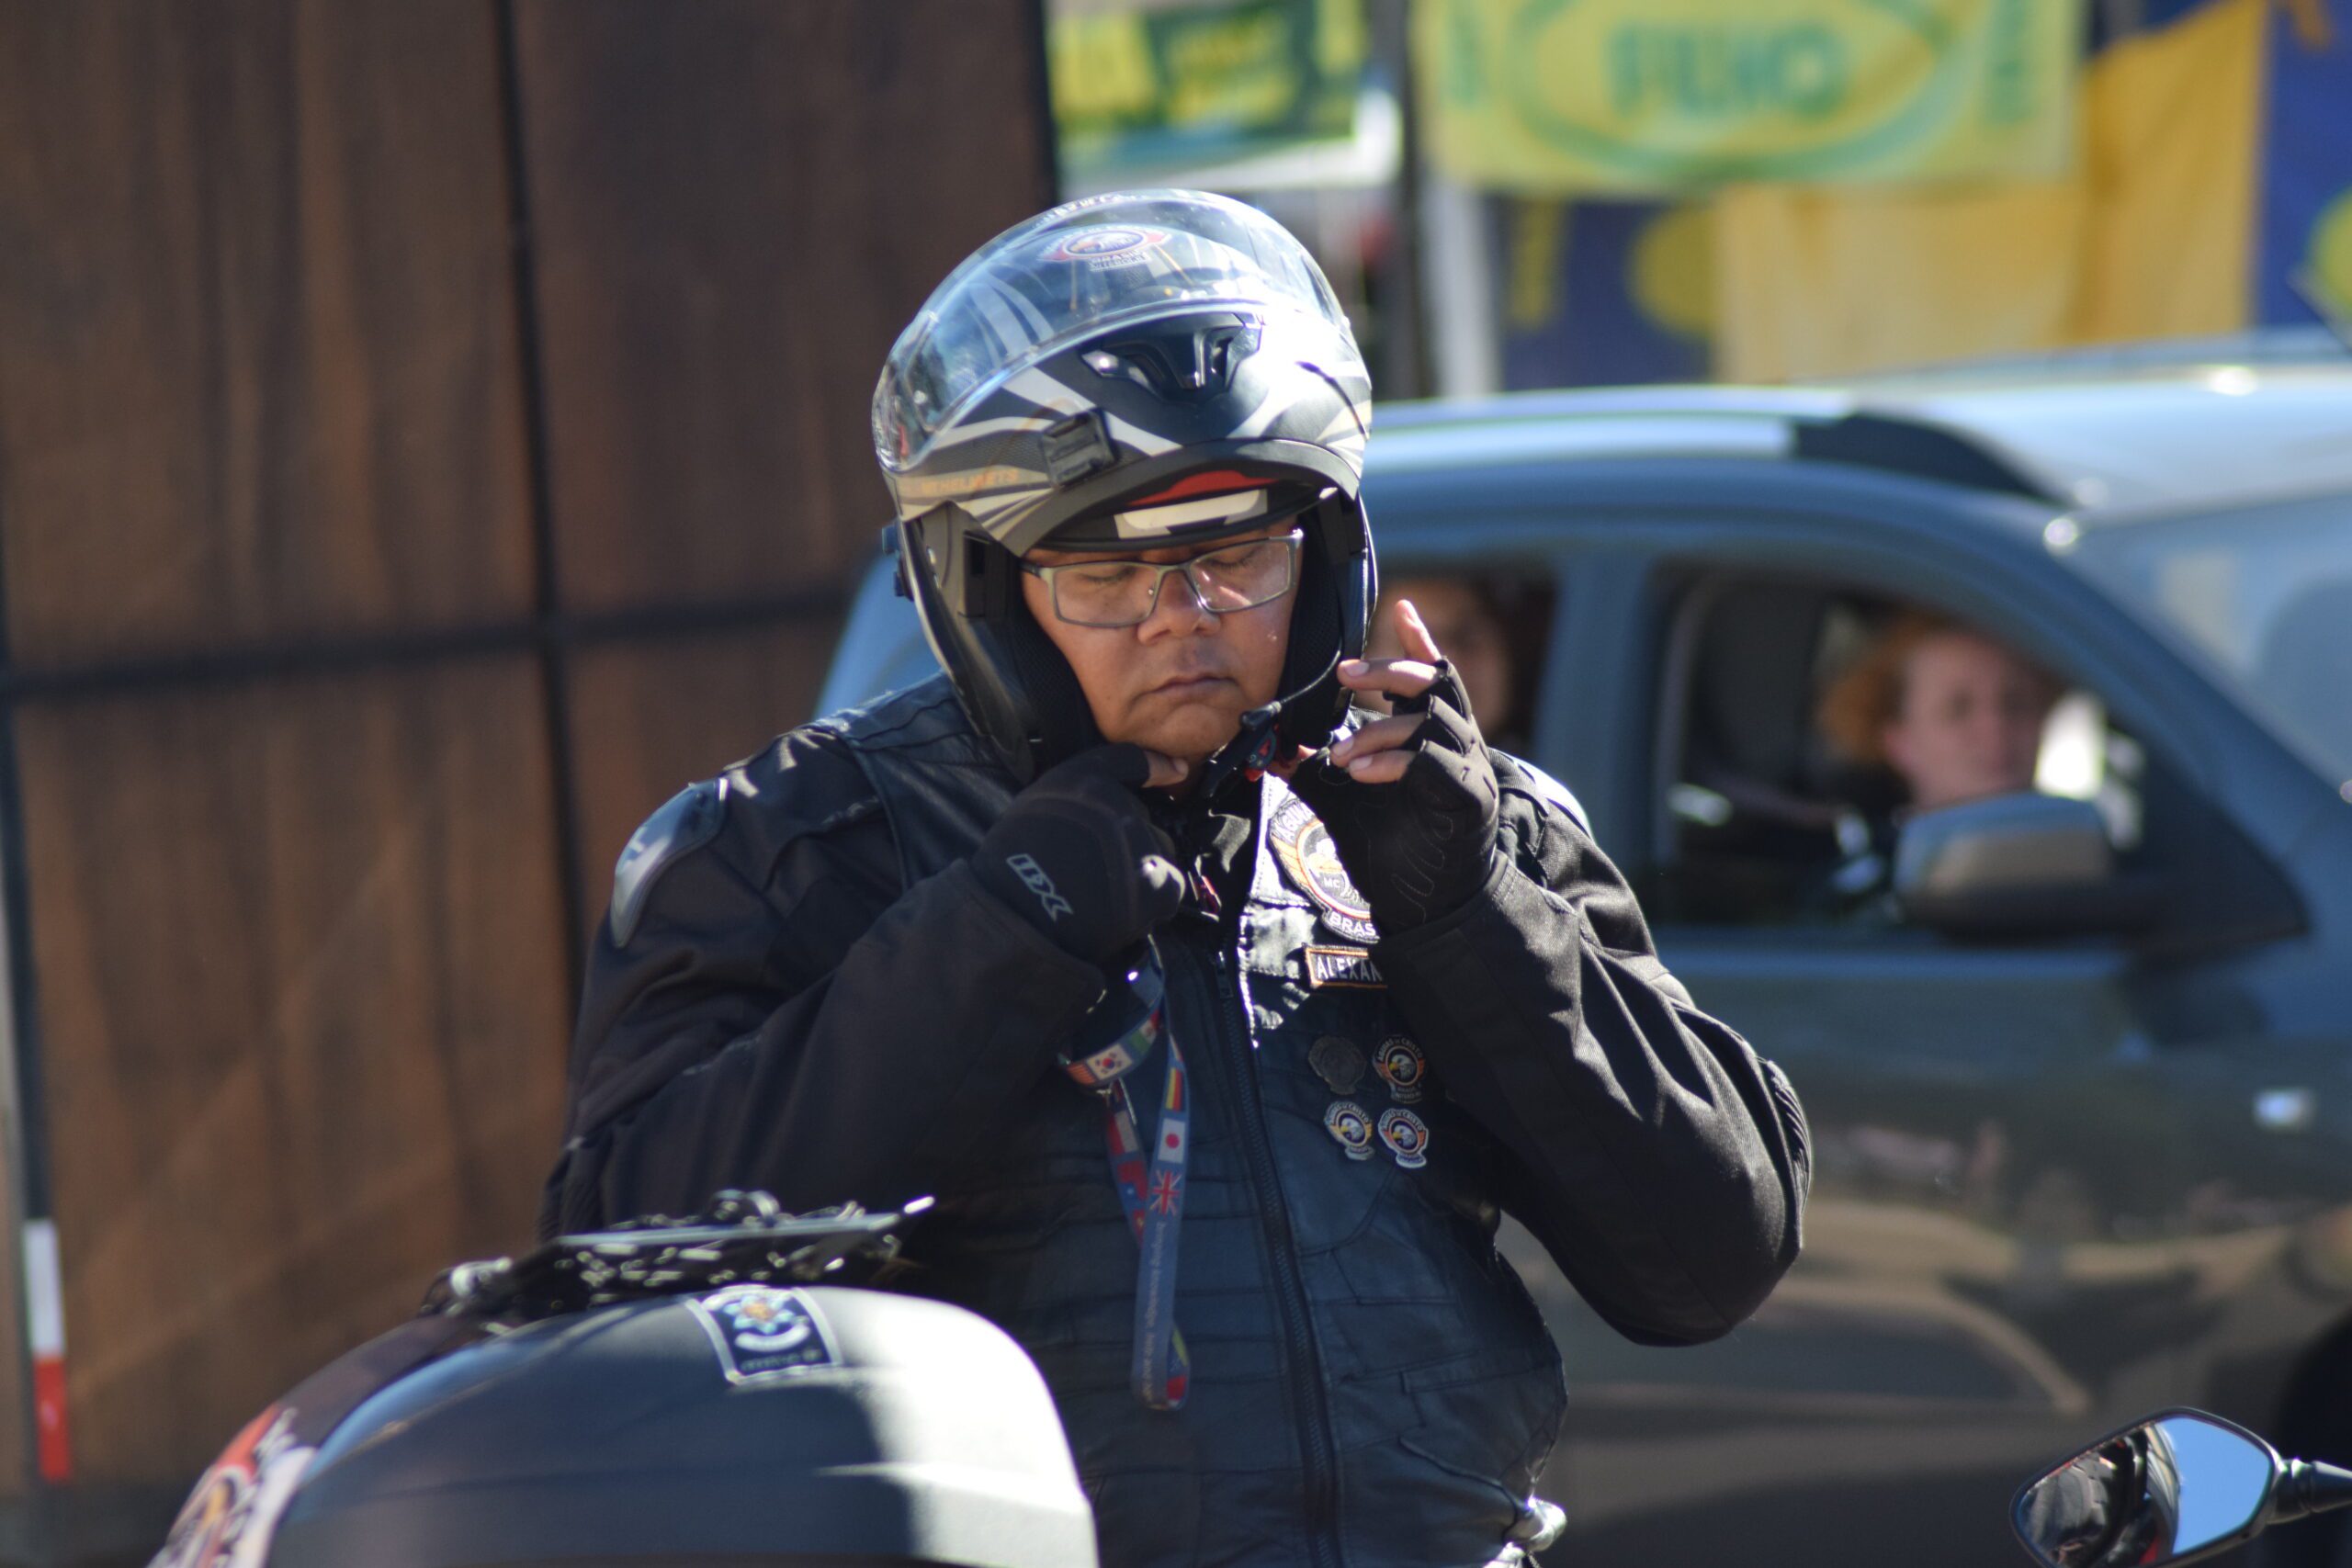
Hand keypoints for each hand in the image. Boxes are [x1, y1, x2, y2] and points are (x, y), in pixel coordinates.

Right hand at [973, 744, 1189, 964]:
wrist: (1017, 915)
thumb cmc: (1011, 867)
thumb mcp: (1032, 807)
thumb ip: (1071, 799)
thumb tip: (1097, 810)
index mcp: (1085, 781)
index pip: (1130, 760)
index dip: (1155, 765)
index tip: (1175, 769)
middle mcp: (1120, 806)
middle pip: (1143, 820)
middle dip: (1127, 841)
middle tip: (1097, 868)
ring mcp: (1143, 846)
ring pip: (1157, 854)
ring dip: (1140, 871)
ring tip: (1106, 895)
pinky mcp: (1159, 886)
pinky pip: (1167, 889)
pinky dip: (1150, 902)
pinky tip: (1120, 912)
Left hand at [1284, 598, 1499, 931]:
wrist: (1428, 905)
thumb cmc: (1395, 846)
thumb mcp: (1343, 799)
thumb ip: (1314, 769)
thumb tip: (1270, 748)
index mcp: (1432, 735)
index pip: (1431, 675)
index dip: (1418, 641)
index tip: (1400, 607)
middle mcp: (1456, 742)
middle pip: (1434, 680)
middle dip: (1389, 670)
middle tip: (1346, 675)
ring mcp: (1467, 767)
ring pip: (1429, 719)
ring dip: (1378, 730)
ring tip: (1341, 757)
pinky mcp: (1469, 797)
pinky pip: (1433, 761)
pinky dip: (1394, 761)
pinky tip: (1363, 774)